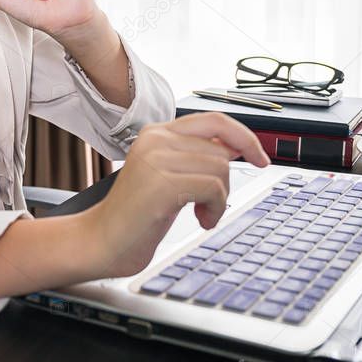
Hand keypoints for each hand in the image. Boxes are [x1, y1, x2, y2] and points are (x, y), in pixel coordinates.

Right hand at [81, 112, 269, 278]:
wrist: (101, 242)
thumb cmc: (135, 216)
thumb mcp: (168, 176)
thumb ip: (195, 157)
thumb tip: (237, 147)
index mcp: (157, 133)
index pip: (213, 120)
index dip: (243, 136)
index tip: (261, 157)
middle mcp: (156, 139)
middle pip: (221, 150)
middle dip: (224, 183)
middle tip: (208, 205)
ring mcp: (157, 159)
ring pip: (220, 170)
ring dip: (219, 200)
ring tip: (200, 214)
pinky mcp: (162, 183)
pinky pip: (213, 189)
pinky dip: (215, 209)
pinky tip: (200, 220)